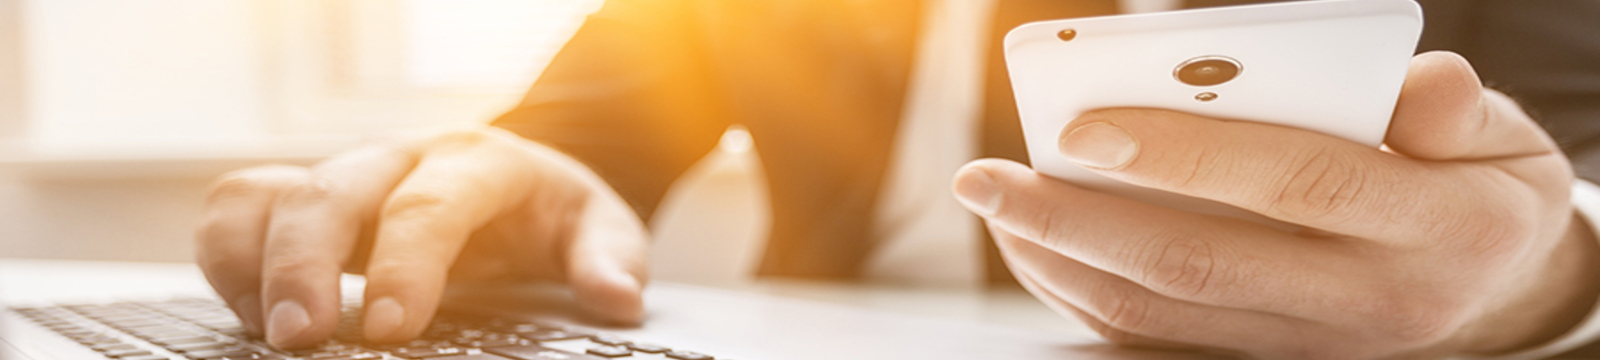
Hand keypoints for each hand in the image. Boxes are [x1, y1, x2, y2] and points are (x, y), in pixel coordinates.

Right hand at [195, 126, 648, 348]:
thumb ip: (610, 259)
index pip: (430, 204)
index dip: (404, 263)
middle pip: (332, 191)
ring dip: (250, 260)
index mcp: (479, 161)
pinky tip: (248, 315)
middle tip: (301, 340)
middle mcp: (402, 158)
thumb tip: (615, 297)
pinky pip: (241, 207)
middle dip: (306, 264)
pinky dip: (227, 255)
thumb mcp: (599, 228)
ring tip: (265, 333)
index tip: (389, 328)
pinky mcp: (309, 198)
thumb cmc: (552, 214)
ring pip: (268, 192)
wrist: (522, 181)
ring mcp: (349, 175)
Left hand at [953, 51, 1599, 358]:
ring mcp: (1312, 349)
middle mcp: (1370, 303)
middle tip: (988, 179)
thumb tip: (1411, 87)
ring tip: (996, 207)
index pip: (1298, 183)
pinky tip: (1038, 250)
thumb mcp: (1502, 139)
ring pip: (1166, 314)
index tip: (1085, 128)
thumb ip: (1452, 107)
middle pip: (1202, 263)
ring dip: (1064, 263)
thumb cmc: (1479, 190)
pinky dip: (1088, 297)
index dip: (1188, 155)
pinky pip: (1161, 340)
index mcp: (1438, 228)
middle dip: (1079, 220)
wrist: (1501, 297)